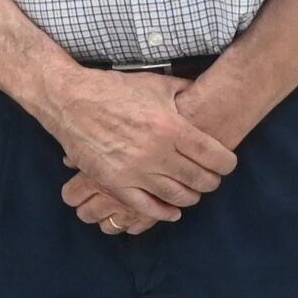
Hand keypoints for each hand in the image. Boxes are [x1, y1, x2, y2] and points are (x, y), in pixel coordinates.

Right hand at [41, 69, 236, 226]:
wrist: (70, 99)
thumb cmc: (115, 89)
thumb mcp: (157, 85)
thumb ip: (186, 92)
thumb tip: (208, 94)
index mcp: (171, 126)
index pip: (214, 156)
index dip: (227, 164)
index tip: (226, 164)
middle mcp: (156, 151)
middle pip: (199, 179)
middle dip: (211, 181)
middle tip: (211, 178)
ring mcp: (134, 170)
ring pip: (176, 196)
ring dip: (191, 197)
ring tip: (192, 192)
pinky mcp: (114, 181)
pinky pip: (145, 206)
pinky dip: (163, 213)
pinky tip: (172, 212)